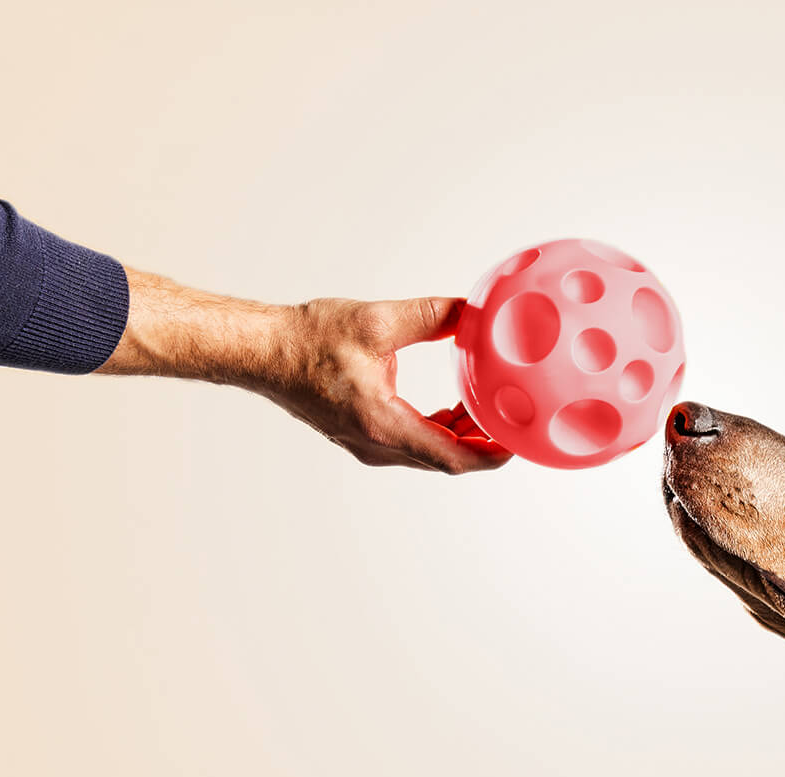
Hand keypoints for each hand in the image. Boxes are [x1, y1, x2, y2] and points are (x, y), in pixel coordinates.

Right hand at [98, 270, 511, 473]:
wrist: (263, 351)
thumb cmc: (307, 340)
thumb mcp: (377, 321)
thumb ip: (431, 316)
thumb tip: (473, 311)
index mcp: (383, 425)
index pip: (453, 456)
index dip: (493, 455)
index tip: (521, 442)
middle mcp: (378, 444)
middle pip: (448, 458)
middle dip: (486, 443)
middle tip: (519, 421)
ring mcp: (370, 444)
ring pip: (432, 451)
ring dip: (464, 434)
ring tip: (495, 408)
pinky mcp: (365, 434)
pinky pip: (415, 440)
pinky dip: (442, 427)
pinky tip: (459, 402)